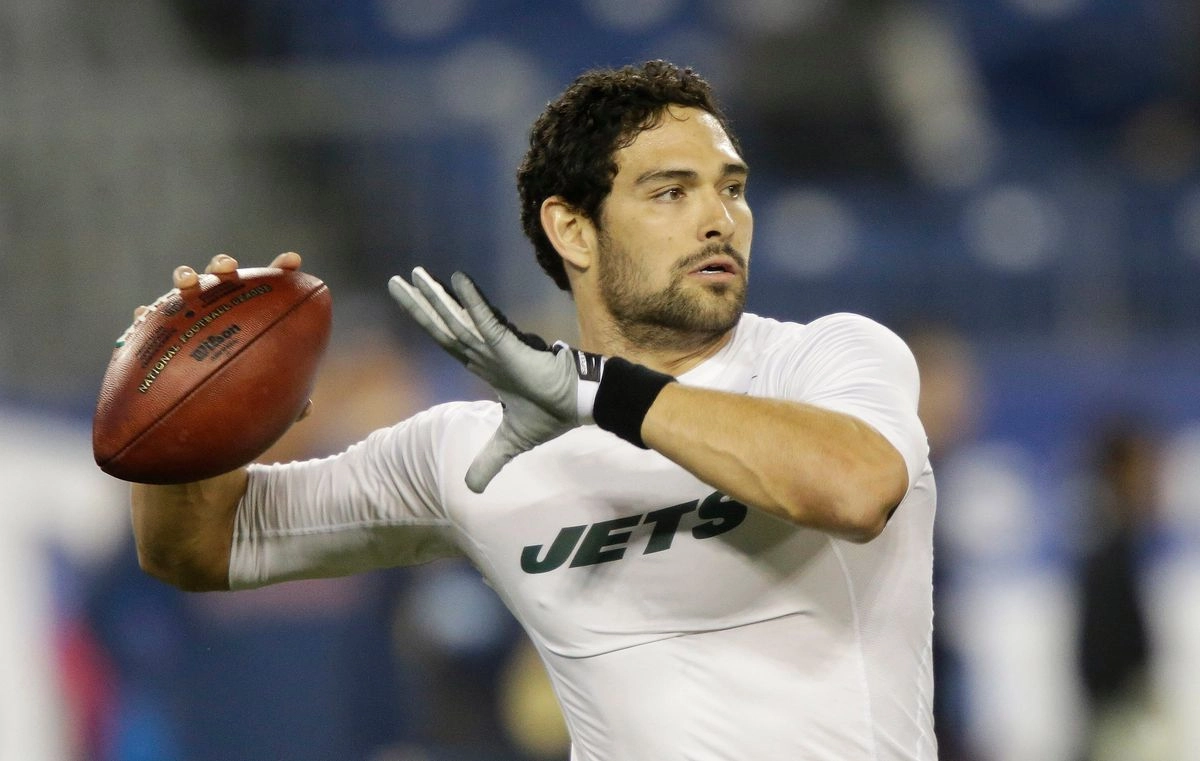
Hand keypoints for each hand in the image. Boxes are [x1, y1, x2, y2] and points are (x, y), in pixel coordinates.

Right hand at [129, 251, 312, 420]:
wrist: (198, 411)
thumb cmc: (241, 398)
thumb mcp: (265, 400)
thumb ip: (285, 400)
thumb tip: (306, 409)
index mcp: (251, 313)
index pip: (270, 286)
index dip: (281, 270)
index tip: (292, 261)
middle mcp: (219, 306)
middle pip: (222, 276)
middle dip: (223, 265)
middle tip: (227, 269)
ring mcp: (189, 313)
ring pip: (186, 287)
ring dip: (185, 277)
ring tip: (186, 282)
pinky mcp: (158, 330)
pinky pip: (149, 320)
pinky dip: (146, 315)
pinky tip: (143, 315)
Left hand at [389, 268, 598, 491]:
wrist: (578, 405)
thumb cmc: (550, 413)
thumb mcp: (510, 442)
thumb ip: (488, 461)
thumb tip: (471, 489)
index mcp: (483, 364)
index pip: (446, 339)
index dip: (426, 321)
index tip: (409, 301)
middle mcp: (484, 350)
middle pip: (443, 324)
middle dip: (419, 304)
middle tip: (395, 281)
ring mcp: (495, 346)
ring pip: (457, 320)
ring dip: (436, 298)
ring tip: (414, 275)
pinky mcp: (510, 346)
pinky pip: (487, 320)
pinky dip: (471, 302)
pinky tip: (457, 279)